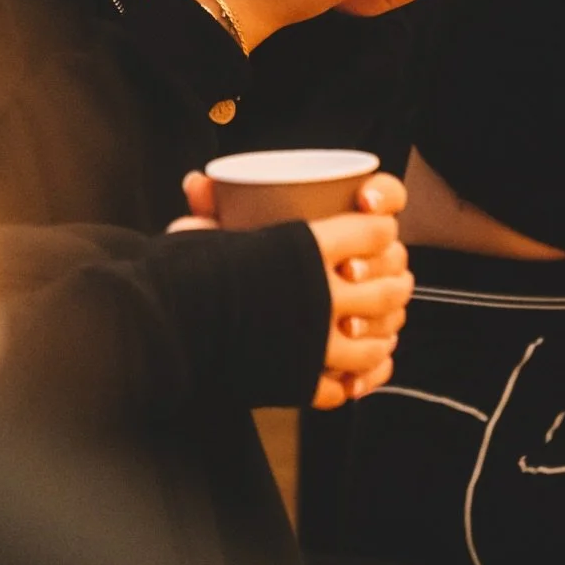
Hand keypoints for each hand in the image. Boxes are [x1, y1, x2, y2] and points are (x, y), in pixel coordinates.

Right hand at [167, 172, 411, 408]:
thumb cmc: (184, 271)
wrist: (166, 330)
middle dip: (397, 281)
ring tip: (386, 326)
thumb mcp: (204, 231)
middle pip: (387, 287)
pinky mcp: (302, 380)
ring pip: (376, 339)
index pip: (374, 233)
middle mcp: (323, 295)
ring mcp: (317, 343)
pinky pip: (348, 383)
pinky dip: (362, 378)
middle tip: (396, 278)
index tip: (382, 228)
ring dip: (387, 331)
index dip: (384, 230)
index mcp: (309, 249)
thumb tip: (197, 181)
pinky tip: (364, 370)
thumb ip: (212, 210)